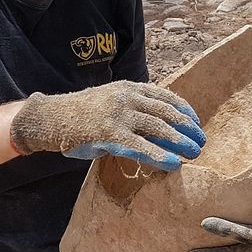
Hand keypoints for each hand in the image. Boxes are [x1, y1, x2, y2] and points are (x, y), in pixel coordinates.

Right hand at [9, 81, 204, 170]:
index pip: (165, 96)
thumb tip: (158, 128)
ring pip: (157, 127)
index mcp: (129, 87)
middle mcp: (127, 96)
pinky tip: (174, 164)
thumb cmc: (81, 114)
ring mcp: (118, 113)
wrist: (50, 117)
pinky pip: (140, 146)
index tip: (196, 122)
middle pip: (166, 111)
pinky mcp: (109, 132)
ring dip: (179, 140)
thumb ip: (133, 110)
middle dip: (187, 127)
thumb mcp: (110, 103)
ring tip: (194, 152)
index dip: (183, 110)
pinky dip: (160, 155)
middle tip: (201, 140)